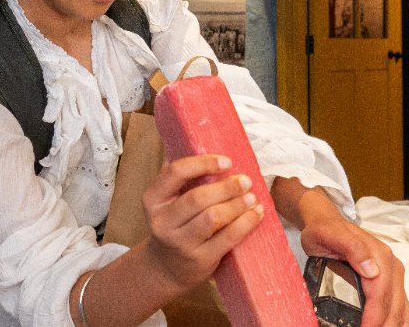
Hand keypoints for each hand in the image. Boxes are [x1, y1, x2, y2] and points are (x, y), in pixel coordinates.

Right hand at [140, 154, 263, 289]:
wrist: (167, 268)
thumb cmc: (174, 225)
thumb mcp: (167, 201)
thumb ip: (180, 176)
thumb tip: (203, 140)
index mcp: (153, 199)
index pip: (176, 173)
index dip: (203, 163)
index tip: (227, 161)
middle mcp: (162, 222)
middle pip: (198, 198)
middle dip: (226, 187)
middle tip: (246, 181)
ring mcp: (180, 243)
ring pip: (213, 218)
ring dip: (237, 205)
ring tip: (252, 198)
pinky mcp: (199, 259)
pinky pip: (227, 238)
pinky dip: (245, 224)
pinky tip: (255, 214)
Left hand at [301, 216, 408, 326]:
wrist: (327, 222)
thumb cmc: (326, 230)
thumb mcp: (330, 234)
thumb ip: (351, 247)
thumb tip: (372, 270)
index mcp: (380, 256)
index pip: (380, 294)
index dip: (374, 316)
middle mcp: (391, 267)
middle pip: (393, 305)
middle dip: (384, 325)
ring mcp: (393, 276)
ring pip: (401, 309)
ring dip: (393, 326)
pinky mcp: (391, 283)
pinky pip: (401, 307)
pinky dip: (399, 322)